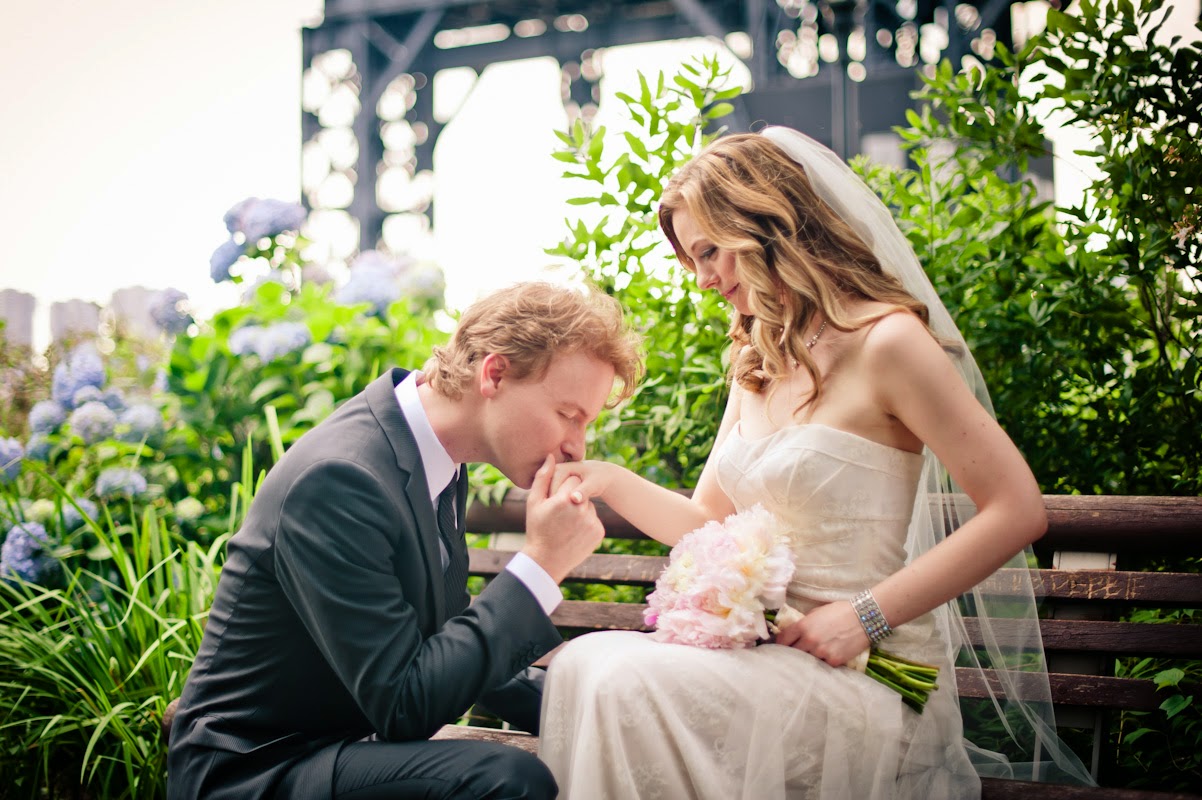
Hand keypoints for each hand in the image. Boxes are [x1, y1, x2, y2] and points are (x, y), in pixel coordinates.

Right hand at [522, 455, 604, 582]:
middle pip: (582, 491)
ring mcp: (591, 522)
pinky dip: (586, 524)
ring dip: (580, 510)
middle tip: (561, 514)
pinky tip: (574, 533)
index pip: (572, 479)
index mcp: (564, 499)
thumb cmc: (537, 529)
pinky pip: (594, 520)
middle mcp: (581, 509)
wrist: (547, 561)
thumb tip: (550, 456)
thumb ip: (543, 477)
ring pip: (589, 506)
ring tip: (566, 525)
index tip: (556, 500)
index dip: (563, 489)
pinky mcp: (599, 532)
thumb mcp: (534, 503)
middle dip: (573, 498)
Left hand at [772, 600, 870, 666]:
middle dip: (792, 652)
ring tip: (810, 657)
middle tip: (793, 654)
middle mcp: (810, 640)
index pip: (783, 640)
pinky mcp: (834, 661)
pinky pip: (822, 665)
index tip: (781, 646)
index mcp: (803, 626)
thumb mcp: (818, 612)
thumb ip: (805, 623)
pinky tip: (825, 658)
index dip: (780, 644)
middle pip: (792, 653)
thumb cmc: (841, 611)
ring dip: (807, 659)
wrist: (864, 617)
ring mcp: (821, 652)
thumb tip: (795, 632)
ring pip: (806, 661)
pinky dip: (822, 662)